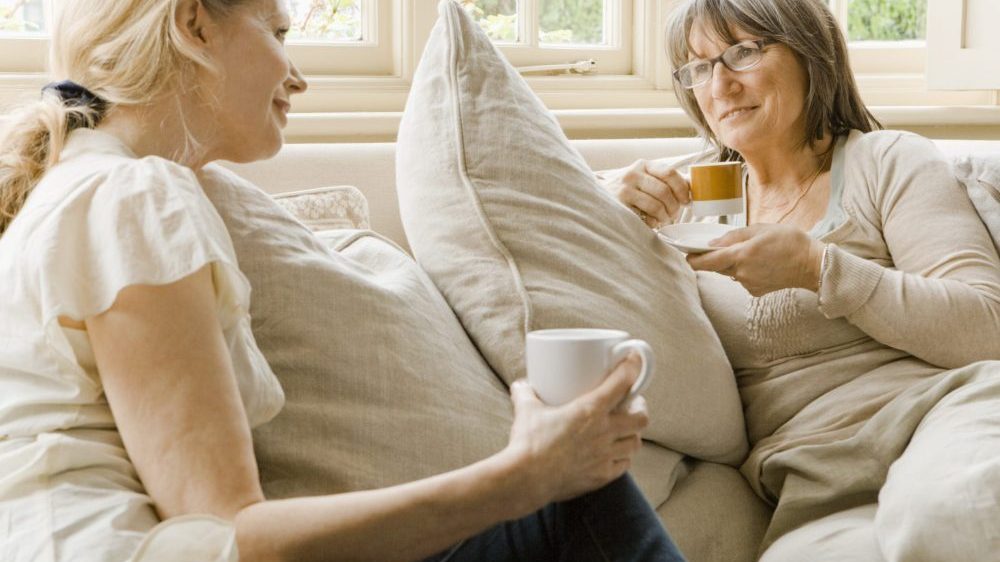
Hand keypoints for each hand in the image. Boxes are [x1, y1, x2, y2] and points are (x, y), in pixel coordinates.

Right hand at [505, 355, 648, 506]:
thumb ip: (526, 394)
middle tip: (631, 403)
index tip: (634, 359)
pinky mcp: (601, 476)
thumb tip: (521, 385)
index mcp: (590, 410)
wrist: (526, 480)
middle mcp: (604, 432)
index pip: (622, 383)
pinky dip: (622, 457)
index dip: (633, 367)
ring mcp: (605, 456)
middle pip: (641, 416)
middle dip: (640, 407)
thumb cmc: (528, 443)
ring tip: (624, 429)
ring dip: (632, 433)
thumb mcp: (526, 411)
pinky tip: (613, 454)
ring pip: (635, 442)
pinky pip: (624, 465)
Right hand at [599, 158, 689, 227]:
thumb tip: (693, 186)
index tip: (686, 201)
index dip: (682, 188)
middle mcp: (633, 173)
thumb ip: (667, 181)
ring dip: (664, 216)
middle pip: (664, 191)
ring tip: (663, 219)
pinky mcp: (619, 205)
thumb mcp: (646, 180)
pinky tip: (650, 222)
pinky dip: (652, 222)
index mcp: (644, 165)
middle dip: (674, 206)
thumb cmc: (630, 192)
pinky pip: (644, 216)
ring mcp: (624, 189)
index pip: (670, 173)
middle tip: (674, 215)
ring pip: (656, 205)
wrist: (599, 200)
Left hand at [686, 223, 824, 296]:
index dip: (693, 258)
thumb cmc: (790, 242)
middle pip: (716, 267)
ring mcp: (748, 284)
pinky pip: (742, 279)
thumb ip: (734, 236)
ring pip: (729, 272)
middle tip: (728, 246)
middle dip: (716, 257)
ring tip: (754, 252)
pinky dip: (745, 271)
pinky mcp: (756, 291)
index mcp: (741, 256)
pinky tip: (761, 263)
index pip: (706, 262)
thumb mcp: (760, 229)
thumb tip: (712, 244)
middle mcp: (741, 273)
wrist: (813, 265)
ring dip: (733, 263)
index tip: (688, 253)